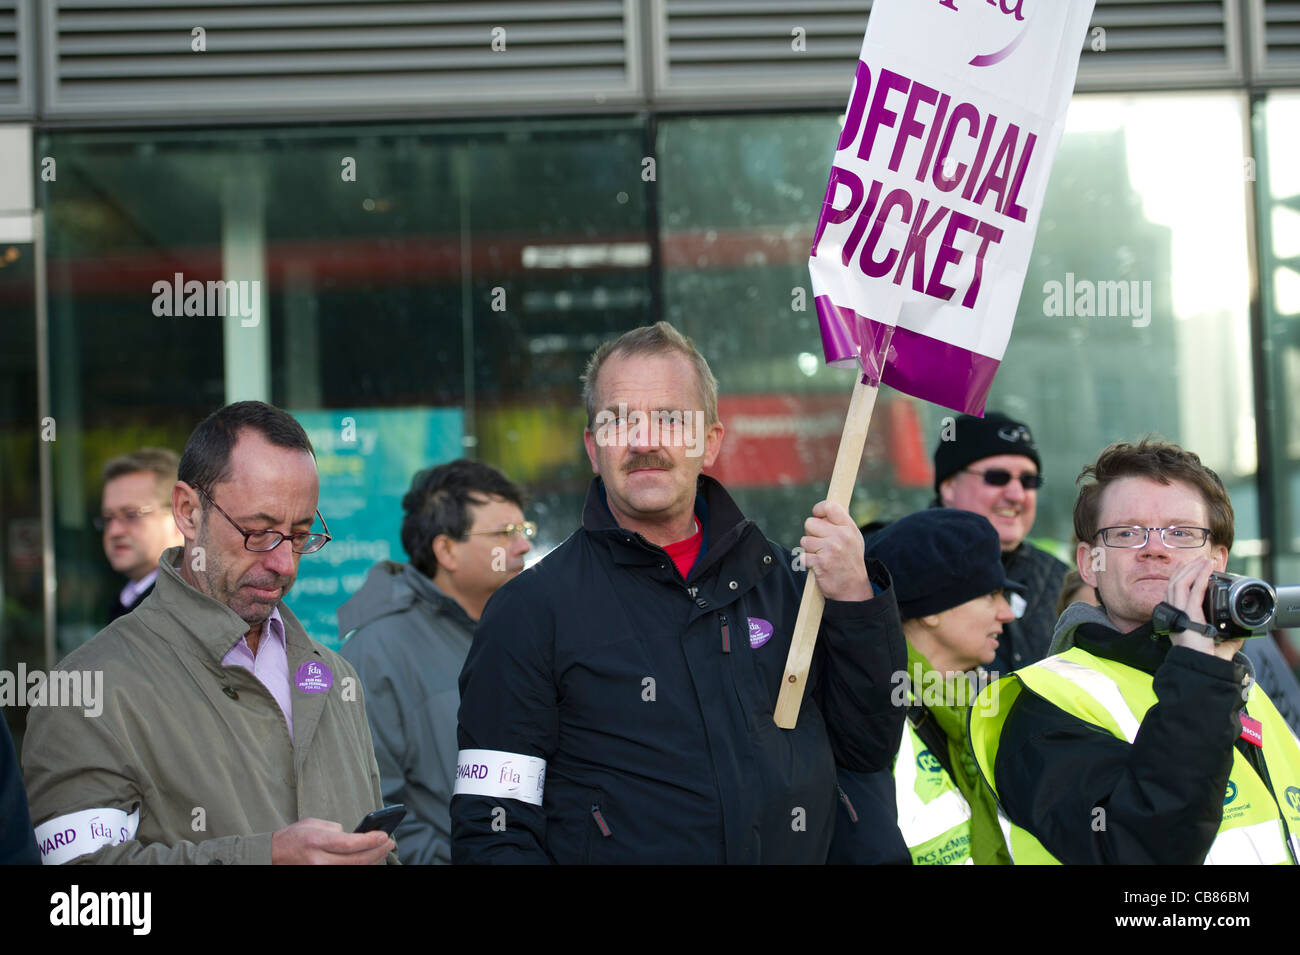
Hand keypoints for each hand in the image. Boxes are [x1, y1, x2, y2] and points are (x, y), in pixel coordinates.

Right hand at [271, 817, 393, 864]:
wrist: (272, 855)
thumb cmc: (294, 836)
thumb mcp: (313, 823)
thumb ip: (335, 829)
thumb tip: (354, 835)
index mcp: (317, 841)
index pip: (350, 843)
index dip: (371, 840)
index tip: (385, 834)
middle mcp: (319, 860)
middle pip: (356, 860)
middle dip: (377, 851)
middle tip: (390, 842)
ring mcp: (319, 871)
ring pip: (353, 869)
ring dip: (372, 860)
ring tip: (384, 850)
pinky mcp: (320, 875)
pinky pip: (346, 873)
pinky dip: (361, 867)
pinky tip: (369, 860)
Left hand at [800, 501, 870, 601]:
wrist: (853, 589)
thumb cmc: (850, 562)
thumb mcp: (853, 539)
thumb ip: (841, 524)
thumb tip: (826, 508)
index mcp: (849, 528)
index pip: (830, 506)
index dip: (819, 509)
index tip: (817, 515)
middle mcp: (840, 536)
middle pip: (810, 523)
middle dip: (811, 534)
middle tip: (820, 544)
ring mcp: (831, 549)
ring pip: (804, 541)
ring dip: (809, 550)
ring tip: (821, 557)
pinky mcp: (820, 563)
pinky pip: (802, 556)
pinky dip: (806, 563)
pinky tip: (818, 566)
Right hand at [1165, 557, 1241, 661]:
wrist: (1202, 667)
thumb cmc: (1206, 659)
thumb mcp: (1217, 645)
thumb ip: (1227, 638)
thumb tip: (1240, 635)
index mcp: (1178, 620)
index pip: (1174, 593)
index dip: (1181, 578)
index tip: (1190, 569)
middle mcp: (1175, 614)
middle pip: (1174, 584)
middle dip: (1186, 569)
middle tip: (1197, 560)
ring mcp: (1179, 612)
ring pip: (1179, 583)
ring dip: (1192, 569)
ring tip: (1203, 560)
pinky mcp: (1188, 613)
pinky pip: (1192, 590)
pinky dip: (1200, 576)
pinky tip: (1207, 568)